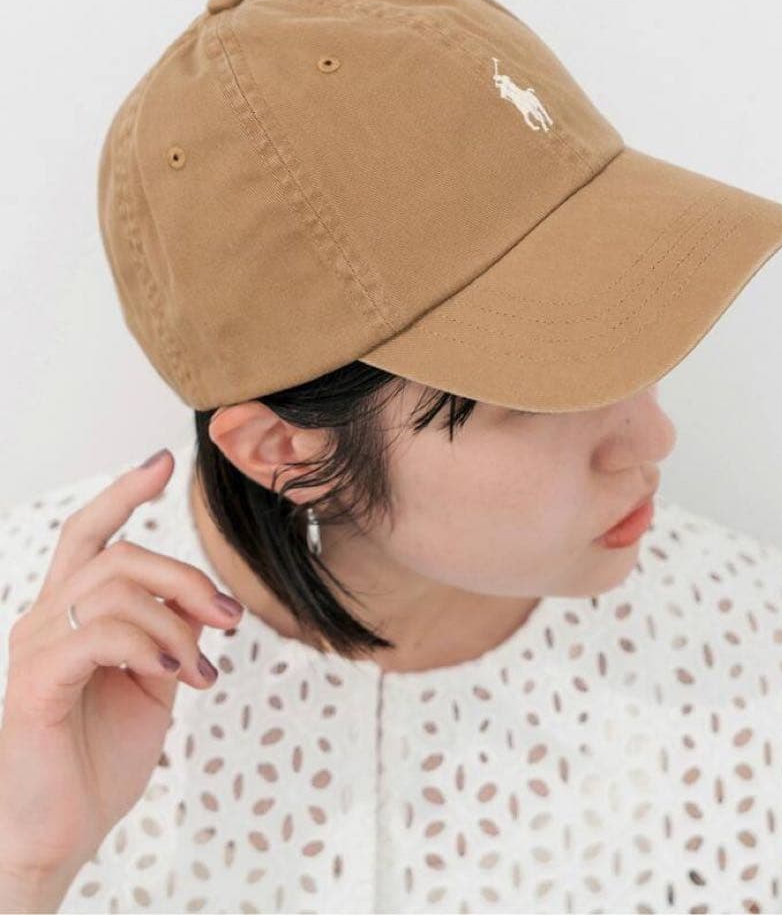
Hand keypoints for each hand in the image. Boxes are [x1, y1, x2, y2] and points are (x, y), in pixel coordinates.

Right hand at [0, 448, 244, 884]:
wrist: (56, 835)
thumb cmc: (98, 760)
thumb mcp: (153, 685)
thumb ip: (172, 635)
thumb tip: (204, 602)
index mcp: (71, 616)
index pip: (91, 535)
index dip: (124, 493)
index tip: (163, 461)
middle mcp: (45, 621)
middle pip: (118, 555)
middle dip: (185, 576)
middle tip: (229, 618)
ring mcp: (36, 650)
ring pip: (114, 589)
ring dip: (175, 623)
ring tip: (200, 671)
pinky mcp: (36, 684)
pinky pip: (97, 635)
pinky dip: (147, 644)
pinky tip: (173, 675)